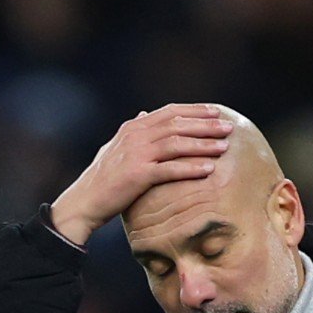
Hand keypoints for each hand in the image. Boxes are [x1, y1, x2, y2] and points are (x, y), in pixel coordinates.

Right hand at [48, 104, 233, 245]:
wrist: (83, 202)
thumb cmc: (102, 179)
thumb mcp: (115, 148)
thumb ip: (133, 131)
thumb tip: (145, 113)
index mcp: (132, 127)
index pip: (170, 111)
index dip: (195, 110)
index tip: (217, 112)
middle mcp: (135, 136)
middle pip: (177, 124)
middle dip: (206, 124)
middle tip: (228, 127)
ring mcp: (136, 155)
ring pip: (177, 144)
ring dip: (203, 144)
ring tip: (224, 146)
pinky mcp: (137, 175)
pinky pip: (170, 169)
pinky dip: (190, 168)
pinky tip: (208, 169)